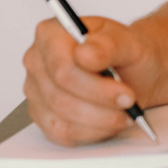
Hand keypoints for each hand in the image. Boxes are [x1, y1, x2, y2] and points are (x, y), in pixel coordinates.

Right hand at [21, 15, 160, 145]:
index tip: (125, 93)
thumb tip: (85, 54)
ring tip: (124, 112)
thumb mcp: (127, 42)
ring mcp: (36, 91)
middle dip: (100, 104)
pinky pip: (62, 133)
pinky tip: (109, 121)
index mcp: (51, 34)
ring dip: (100, 120)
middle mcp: (37, 62)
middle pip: (60, 96)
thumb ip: (108, 45)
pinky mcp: (42, 116)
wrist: (132, 70)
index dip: (95, 87)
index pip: (62, 69)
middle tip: (129, 104)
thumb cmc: (125, 52)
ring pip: (62, 118)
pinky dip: (92, 132)